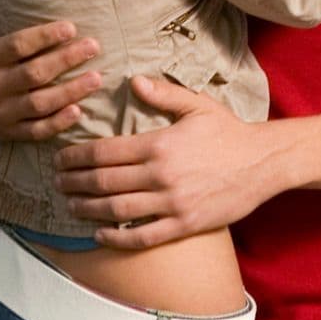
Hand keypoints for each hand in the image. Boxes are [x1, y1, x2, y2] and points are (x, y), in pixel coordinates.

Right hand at [0, 0, 103, 140]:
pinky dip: (57, 124)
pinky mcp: (11, 131)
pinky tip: (79, 110)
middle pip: (33, 75)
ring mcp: (2, 112)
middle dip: (65, 60)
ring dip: (70, 92)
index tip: (71, 26)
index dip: (43, 37)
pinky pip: (36, 131)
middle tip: (94, 46)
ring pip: (39, 105)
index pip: (16, 47)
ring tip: (97, 77)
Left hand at [52, 76, 284, 248]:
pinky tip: (99, 233)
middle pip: (103, 182)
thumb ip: (164, 94)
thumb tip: (133, 82)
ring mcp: (171, 203)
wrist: (263, 162)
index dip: (76, 157)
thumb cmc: (229, 131)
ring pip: (116, 210)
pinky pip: (142, 236)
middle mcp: (161, 175)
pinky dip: (116, 237)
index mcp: (159, 144)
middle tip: (57, 182)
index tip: (60, 158)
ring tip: (70, 205)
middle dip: (74, 182)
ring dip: (87, 209)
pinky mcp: (183, 224)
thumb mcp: (198, 105)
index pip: (104, 152)